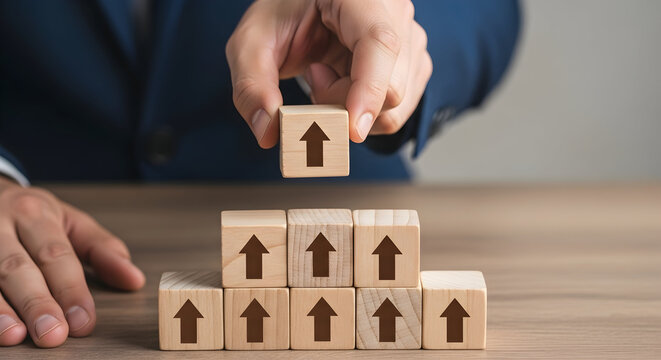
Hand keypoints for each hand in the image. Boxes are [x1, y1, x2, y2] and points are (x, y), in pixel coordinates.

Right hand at [0, 177, 144, 346]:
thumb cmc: (33, 215)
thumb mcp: (71, 222)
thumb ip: (102, 250)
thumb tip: (134, 280)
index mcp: (35, 214)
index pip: (56, 255)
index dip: (70, 290)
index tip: (84, 321)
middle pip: (17, 267)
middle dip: (36, 303)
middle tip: (54, 334)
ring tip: (15, 336)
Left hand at [226, 0, 431, 147]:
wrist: (305, 8)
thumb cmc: (284, 15)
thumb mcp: (252, 42)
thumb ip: (251, 85)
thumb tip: (268, 132)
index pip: (380, 43)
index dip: (369, 90)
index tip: (351, 129)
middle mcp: (396, 13)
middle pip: (389, 87)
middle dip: (343, 102)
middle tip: (314, 76)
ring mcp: (410, 40)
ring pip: (395, 106)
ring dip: (353, 109)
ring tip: (327, 75)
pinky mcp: (413, 65)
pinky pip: (396, 112)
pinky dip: (365, 113)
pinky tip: (344, 82)